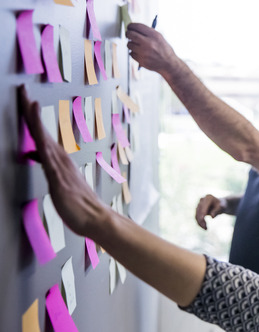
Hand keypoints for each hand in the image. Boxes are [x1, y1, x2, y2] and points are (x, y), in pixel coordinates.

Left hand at [17, 85, 111, 237]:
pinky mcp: (59, 178)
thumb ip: (45, 163)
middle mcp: (60, 158)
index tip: (25, 98)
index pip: (41, 133)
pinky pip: (48, 156)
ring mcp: (60, 167)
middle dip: (29, 109)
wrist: (96, 218)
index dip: (31, 116)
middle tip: (21, 88)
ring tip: (27, 100)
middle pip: (40, 129)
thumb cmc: (77, 203)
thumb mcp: (57, 181)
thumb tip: (30, 150)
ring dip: (34, 119)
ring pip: (44, 138)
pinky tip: (37, 134)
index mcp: (59, 158)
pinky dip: (42, 142)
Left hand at [126, 23, 178, 73]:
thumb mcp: (159, 37)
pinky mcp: (142, 60)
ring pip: (129, 44)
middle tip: (129, 35)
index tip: (130, 27)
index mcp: (154, 35)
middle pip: (130, 34)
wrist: (169, 64)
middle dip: (128, 33)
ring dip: (131, 44)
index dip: (131, 26)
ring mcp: (145, 53)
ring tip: (137, 45)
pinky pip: (131, 54)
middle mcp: (149, 43)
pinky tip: (140, 53)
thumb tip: (134, 28)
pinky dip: (134, 53)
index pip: (137, 26)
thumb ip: (147, 32)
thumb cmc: (164, 50)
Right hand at [195, 194, 225, 229]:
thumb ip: (217, 211)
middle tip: (206, 228)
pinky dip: (199, 222)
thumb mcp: (222, 208)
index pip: (204, 206)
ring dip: (200, 222)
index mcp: (208, 197)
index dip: (202, 212)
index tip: (202, 219)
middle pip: (199, 211)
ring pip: (197, 214)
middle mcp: (202, 200)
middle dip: (201, 220)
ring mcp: (199, 204)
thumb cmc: (222, 206)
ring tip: (206, 229)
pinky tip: (204, 227)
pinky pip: (197, 216)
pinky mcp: (198, 209)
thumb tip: (212, 216)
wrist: (221, 205)